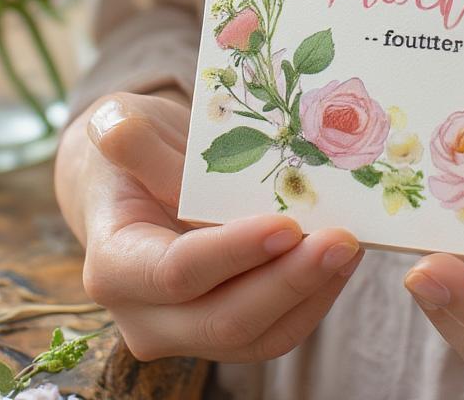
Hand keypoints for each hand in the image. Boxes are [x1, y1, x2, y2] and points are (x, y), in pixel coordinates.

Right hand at [55, 90, 362, 361]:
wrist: (134, 183)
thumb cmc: (132, 150)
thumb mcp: (124, 125)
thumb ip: (126, 137)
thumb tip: (118, 135)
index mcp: (114, 266)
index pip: (176, 273)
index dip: (233, 253)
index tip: (286, 224)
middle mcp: (144, 316)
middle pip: (223, 322)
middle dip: (288, 283)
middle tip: (341, 240)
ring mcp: (185, 332)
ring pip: (257, 337)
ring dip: (310, 294)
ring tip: (350, 245)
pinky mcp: (223, 329)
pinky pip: (274, 331)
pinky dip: (312, 298)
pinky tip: (341, 259)